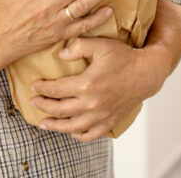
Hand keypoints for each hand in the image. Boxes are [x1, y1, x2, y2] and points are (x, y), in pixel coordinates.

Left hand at [29, 37, 165, 142]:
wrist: (146, 73)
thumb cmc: (124, 57)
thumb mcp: (100, 45)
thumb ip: (78, 47)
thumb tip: (60, 54)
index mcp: (87, 83)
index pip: (56, 89)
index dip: (42, 88)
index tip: (33, 85)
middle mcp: (92, 103)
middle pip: (59, 109)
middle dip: (42, 106)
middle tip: (33, 101)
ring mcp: (100, 115)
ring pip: (71, 127)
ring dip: (55, 126)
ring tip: (43, 123)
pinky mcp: (109, 122)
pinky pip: (90, 135)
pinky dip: (78, 135)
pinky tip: (70, 131)